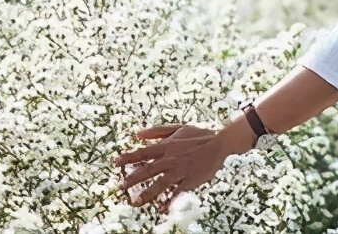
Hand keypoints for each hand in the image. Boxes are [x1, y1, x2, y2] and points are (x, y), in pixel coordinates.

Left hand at [113, 122, 251, 211]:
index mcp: (167, 146)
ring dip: (147, 193)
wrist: (221, 142)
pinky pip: (177, 192)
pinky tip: (161, 208)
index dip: (128, 158)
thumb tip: (137, 134)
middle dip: (132, 179)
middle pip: (147, 170)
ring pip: (160, 183)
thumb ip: (157, 131)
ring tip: (135, 202)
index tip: (115, 162)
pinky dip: (169, 200)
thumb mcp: (179, 128)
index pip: (142, 152)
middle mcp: (171, 158)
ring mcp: (181, 170)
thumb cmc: (200, 135)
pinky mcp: (191, 179)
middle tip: (120, 187)